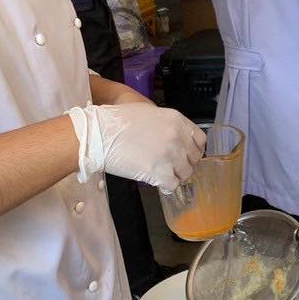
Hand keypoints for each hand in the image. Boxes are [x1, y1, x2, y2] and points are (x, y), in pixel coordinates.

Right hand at [70, 103, 206, 191]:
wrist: (98, 134)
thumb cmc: (117, 122)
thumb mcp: (148, 113)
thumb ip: (167, 124)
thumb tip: (175, 137)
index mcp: (177, 120)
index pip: (200, 140)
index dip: (193, 150)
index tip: (186, 155)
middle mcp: (177, 137)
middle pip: (194, 159)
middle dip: (184, 164)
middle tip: (171, 166)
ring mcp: (170, 155)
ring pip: (185, 173)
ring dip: (175, 176)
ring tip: (162, 174)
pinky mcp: (159, 172)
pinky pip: (172, 185)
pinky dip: (166, 186)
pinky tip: (157, 182)